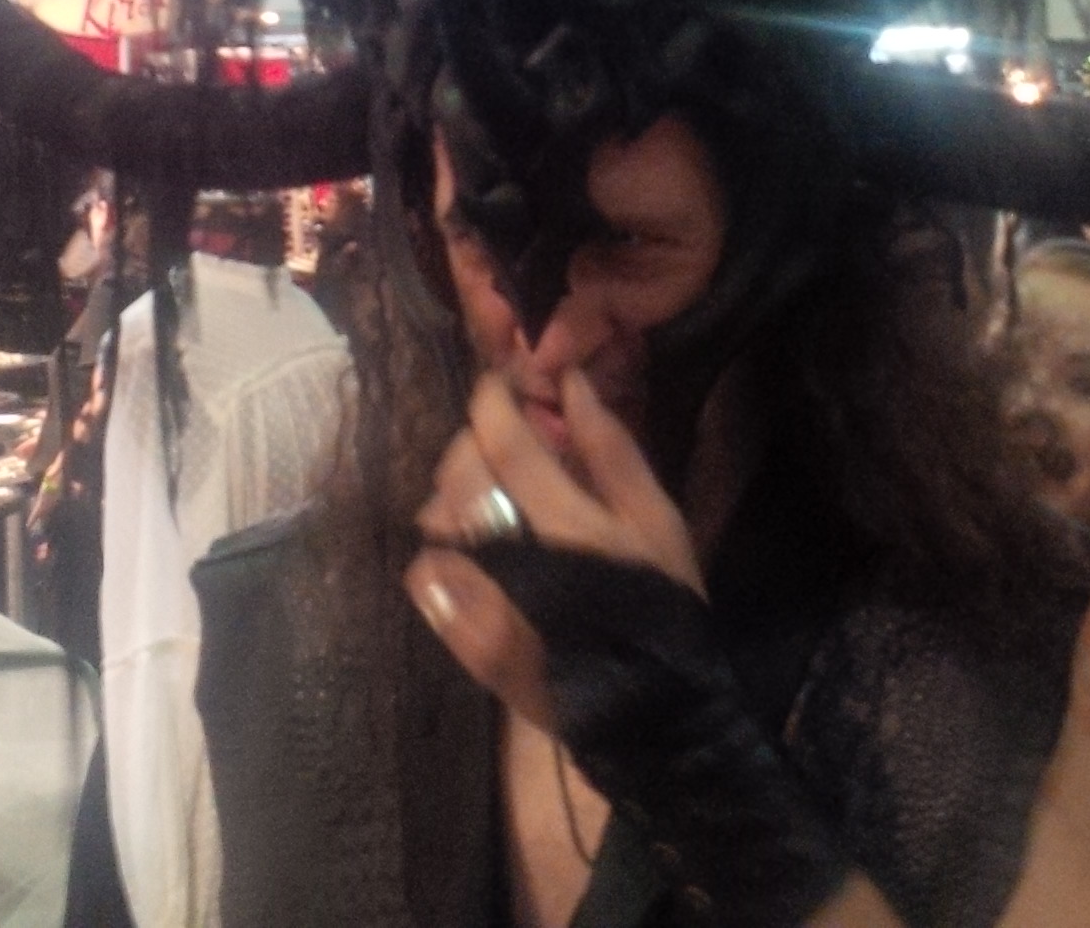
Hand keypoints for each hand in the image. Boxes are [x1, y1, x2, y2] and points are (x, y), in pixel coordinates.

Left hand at [405, 369, 699, 729]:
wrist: (652, 708)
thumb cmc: (663, 602)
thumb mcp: (657, 518)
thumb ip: (611, 449)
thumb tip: (571, 381)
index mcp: (571, 525)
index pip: (504, 442)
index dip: (491, 401)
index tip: (497, 386)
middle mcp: (516, 563)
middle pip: (460, 477)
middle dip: (471, 446)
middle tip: (499, 446)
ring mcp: (482, 607)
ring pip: (438, 523)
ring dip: (456, 499)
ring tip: (493, 504)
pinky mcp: (465, 643)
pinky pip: (427, 577)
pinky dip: (442, 554)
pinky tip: (476, 555)